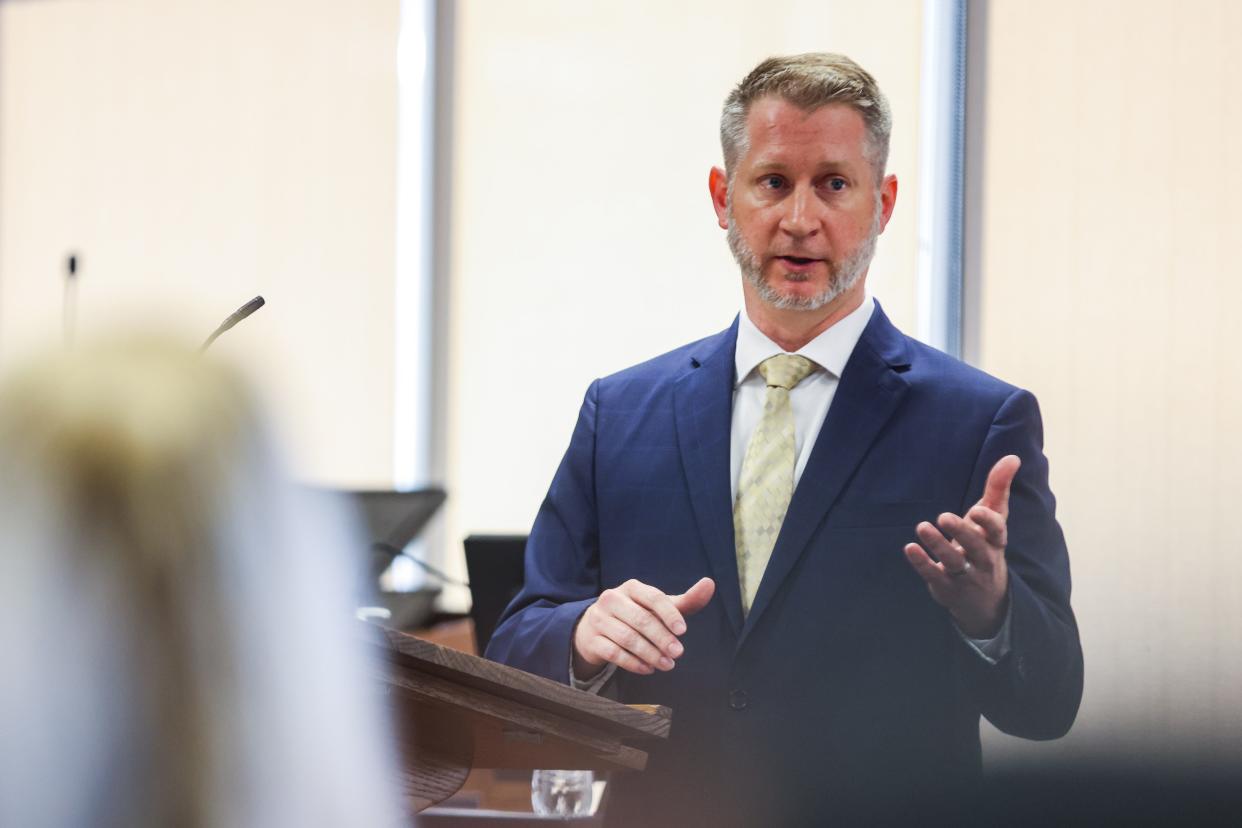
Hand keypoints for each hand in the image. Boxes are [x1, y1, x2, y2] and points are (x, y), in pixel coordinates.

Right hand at [572, 577, 714, 677]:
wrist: (594, 629)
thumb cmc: (635, 615)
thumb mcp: (658, 608)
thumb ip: (685, 601)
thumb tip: (710, 583)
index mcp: (631, 587)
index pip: (653, 597)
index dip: (669, 614)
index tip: (683, 631)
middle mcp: (612, 599)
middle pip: (640, 619)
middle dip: (662, 638)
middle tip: (678, 653)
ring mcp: (599, 619)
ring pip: (627, 638)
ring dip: (650, 653)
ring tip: (667, 665)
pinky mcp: (592, 640)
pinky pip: (614, 653)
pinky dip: (633, 663)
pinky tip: (648, 669)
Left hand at [903, 455, 1018, 638]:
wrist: (985, 600)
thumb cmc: (985, 546)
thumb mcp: (993, 520)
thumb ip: (998, 489)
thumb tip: (1012, 457)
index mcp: (995, 541)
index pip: (997, 532)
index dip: (988, 522)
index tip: (977, 509)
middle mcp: (983, 559)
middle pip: (975, 547)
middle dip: (961, 532)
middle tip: (943, 516)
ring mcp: (965, 576)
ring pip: (954, 562)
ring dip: (938, 545)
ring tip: (922, 526)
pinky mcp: (946, 587)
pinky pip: (933, 575)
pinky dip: (922, 563)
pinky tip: (910, 547)